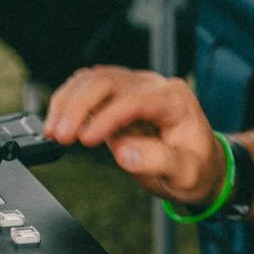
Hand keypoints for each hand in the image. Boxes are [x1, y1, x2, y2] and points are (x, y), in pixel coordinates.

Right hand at [44, 66, 225, 208]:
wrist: (200, 165)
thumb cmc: (196, 168)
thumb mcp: (187, 174)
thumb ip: (159, 161)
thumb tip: (124, 152)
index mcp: (175, 100)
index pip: (135, 99)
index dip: (107, 116)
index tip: (86, 139)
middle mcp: (153, 86)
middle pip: (108, 80)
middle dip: (79, 105)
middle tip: (60, 135)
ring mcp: (135, 87)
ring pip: (93, 79)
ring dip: (68, 102)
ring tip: (53, 130)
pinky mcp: (118, 96)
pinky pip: (88, 87)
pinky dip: (68, 101)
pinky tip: (57, 121)